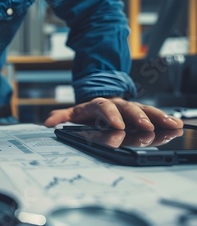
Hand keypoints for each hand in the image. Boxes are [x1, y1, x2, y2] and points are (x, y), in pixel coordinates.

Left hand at [44, 97, 183, 129]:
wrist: (101, 97)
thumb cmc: (89, 110)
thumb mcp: (74, 112)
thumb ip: (62, 117)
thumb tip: (47, 122)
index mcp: (99, 104)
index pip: (104, 108)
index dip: (111, 116)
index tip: (117, 126)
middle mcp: (117, 104)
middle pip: (128, 109)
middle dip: (138, 118)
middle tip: (146, 128)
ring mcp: (130, 108)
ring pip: (145, 110)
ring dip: (157, 118)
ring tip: (170, 125)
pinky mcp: (141, 113)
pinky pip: (154, 115)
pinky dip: (165, 119)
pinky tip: (177, 125)